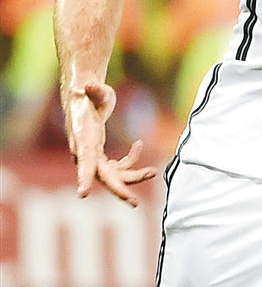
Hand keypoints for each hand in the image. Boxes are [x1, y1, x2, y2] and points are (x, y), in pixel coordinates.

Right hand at [66, 80, 156, 206]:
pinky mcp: (100, 154)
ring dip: (132, 175)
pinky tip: (139, 144)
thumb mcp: (94, 90)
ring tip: (153, 172)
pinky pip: (117, 165)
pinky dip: (130, 159)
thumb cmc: (88, 93)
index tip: (82, 193)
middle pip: (102, 175)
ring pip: (113, 174)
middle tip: (134, 202)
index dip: (84, 176)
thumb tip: (87, 84)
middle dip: (118, 189)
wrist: (83, 97)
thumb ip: (94, 90)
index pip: (84, 160)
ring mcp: (93, 156)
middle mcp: (85, 152)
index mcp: (83, 138)